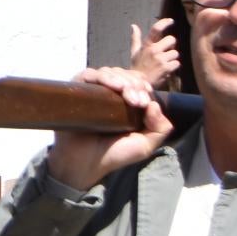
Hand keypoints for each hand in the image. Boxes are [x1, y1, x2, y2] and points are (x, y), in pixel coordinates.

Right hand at [44, 65, 174, 192]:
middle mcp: (108, 94)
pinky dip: (105, 77)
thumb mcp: (145, 144)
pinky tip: (115, 87)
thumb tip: (154, 104)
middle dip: (135, 85)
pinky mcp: (76, 90)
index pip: (136, 82)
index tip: (145, 100)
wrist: (86, 163)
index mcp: (124, 103)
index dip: (143, 86)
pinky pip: (89, 75)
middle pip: (124, 75)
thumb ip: (159, 128)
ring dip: (123, 81)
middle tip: (138, 102)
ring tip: (128, 97)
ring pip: (109, 72)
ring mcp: (91, 91)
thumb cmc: (114, 154)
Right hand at [125, 20, 181, 88]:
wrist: (139, 84)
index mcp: (146, 45)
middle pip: (172, 40)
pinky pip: (177, 63)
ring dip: (172, 59)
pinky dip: (173, 67)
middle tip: (166, 52)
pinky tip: (166, 71)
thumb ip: (136, 39)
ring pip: (175, 53)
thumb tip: (133, 26)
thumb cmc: (137, 67)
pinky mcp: (166, 68)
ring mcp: (160, 59)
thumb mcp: (134, 52)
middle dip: (171, 46)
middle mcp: (154, 50)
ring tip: (164, 64)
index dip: (164, 23)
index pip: (155, 30)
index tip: (171, 21)